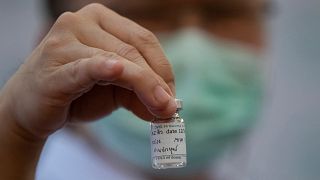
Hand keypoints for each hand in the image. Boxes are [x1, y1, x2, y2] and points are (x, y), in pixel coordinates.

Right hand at [0, 3, 175, 138]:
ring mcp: (65, 40)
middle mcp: (82, 21)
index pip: (142, 39)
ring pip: (117, 60)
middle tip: (169, 108)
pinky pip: (85, 66)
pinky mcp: (54, 65)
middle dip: (156, 81)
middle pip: (133, 49)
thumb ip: (141, 93)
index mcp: (100, 20)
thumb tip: (169, 107)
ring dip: (144, 86)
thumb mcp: (115, 90)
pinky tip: (115, 71)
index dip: (163, 67)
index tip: (173, 95)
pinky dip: (103, 69)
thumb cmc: (76, 92)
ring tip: (159, 110)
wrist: (32, 107)